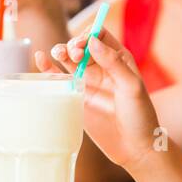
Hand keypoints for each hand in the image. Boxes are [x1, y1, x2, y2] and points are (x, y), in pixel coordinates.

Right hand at [37, 28, 161, 172]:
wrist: (134, 147)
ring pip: (68, 59)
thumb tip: (92, 41)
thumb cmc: (140, 115)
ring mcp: (87, 82)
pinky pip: (60, 79)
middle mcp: (102, 67)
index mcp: (119, 59)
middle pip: (81, 45)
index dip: (89, 34)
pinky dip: (49, 68)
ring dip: (61, 51)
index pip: (100, 35)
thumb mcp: (131, 87)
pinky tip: (41, 59)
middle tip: (75, 54)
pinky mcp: (75, 97)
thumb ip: (113, 63)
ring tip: (58, 53)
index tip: (83, 43)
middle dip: (74, 44)